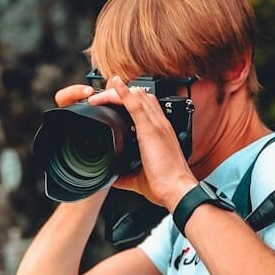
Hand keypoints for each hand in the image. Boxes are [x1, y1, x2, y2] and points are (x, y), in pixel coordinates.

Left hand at [87, 76, 197, 207]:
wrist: (176, 190)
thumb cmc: (165, 184)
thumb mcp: (139, 177)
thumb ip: (126, 174)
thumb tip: (112, 178)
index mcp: (159, 132)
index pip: (145, 106)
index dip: (129, 100)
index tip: (111, 104)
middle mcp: (160, 124)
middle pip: (140, 96)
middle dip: (118, 94)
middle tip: (100, 100)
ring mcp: (157, 124)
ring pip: (137, 95)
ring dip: (115, 93)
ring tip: (98, 97)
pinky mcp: (151, 128)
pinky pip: (135, 103)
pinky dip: (123, 92)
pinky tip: (114, 84)